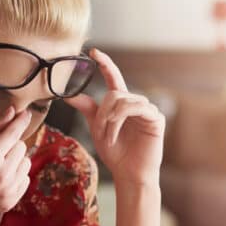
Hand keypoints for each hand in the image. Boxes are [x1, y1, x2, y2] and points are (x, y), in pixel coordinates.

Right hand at [0, 107, 32, 222]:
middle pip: (22, 147)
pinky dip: (16, 175)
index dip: (21, 121)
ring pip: (26, 162)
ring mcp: (8, 189)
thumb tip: (12, 112)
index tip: (26, 113)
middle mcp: (2, 174)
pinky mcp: (11, 201)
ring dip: (15, 160)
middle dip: (11, 145)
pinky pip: (25, 179)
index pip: (13, 133)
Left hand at [66, 49, 164, 187]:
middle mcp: (136, 103)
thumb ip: (87, 109)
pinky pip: (135, 108)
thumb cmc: (115, 153)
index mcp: (122, 103)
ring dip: (110, 120)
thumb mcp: (97, 128)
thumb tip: (69, 95)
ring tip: (107, 137)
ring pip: (122, 100)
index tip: (94, 52)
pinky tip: (115, 134)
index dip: (105, 64)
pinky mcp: (156, 118)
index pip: (114, 78)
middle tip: (99, 132)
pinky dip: (120, 121)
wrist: (128, 173)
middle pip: (114, 93)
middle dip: (102, 113)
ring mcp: (148, 109)